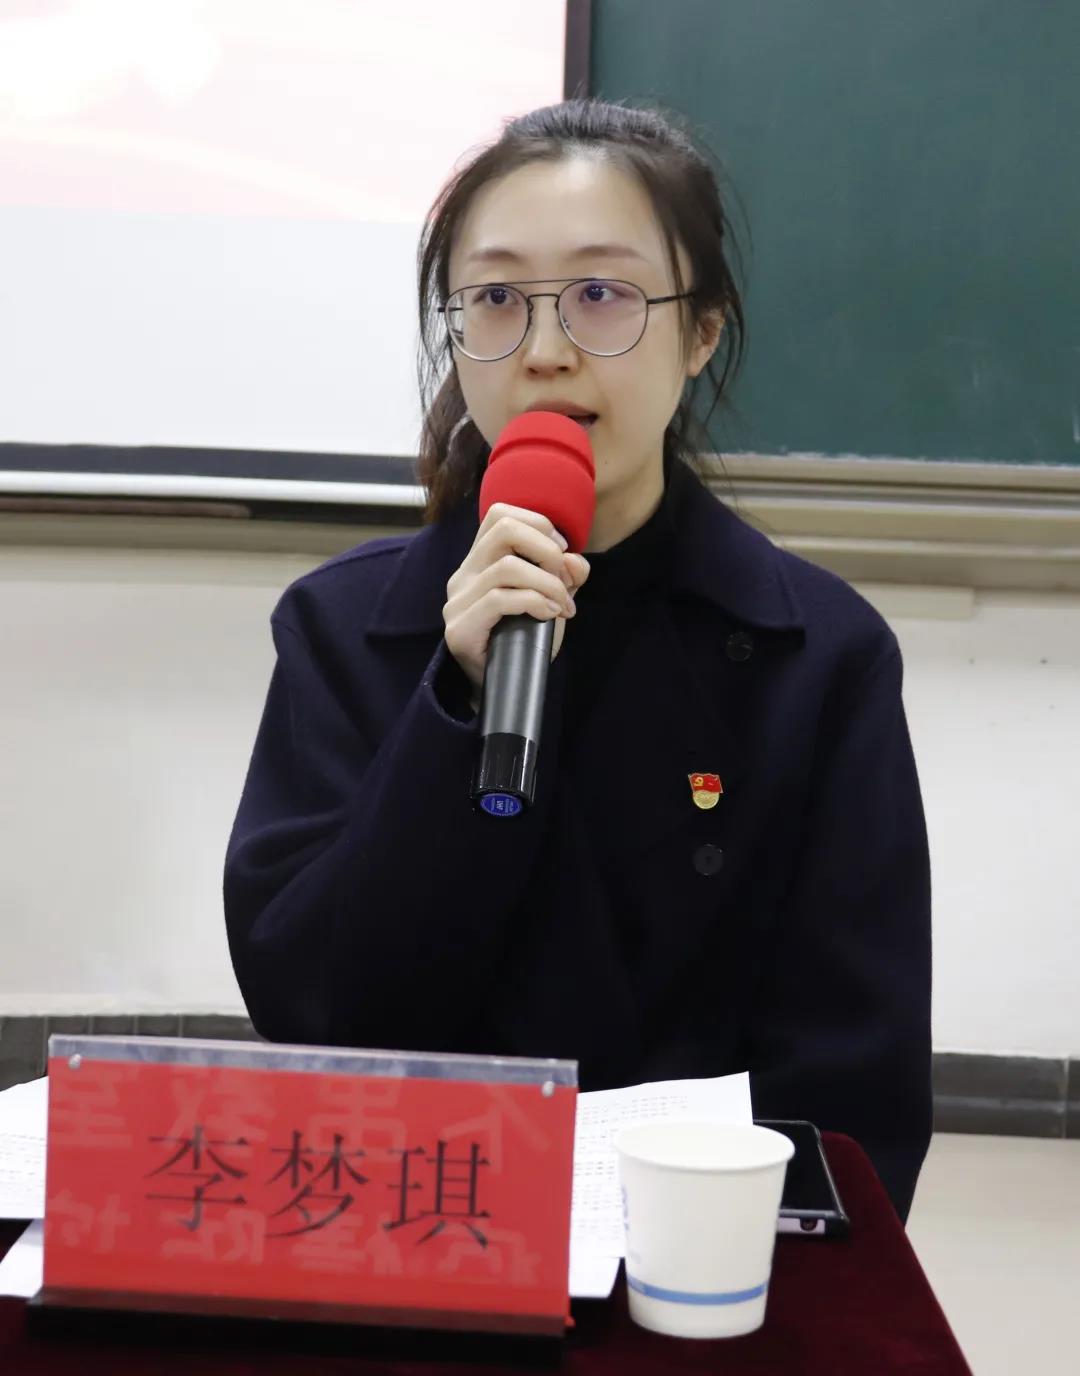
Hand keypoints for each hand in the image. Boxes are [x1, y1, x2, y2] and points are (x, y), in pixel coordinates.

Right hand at [443, 502, 590, 703]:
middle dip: (546, 549)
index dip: (538, 524)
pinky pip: (500, 600)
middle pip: (503, 529)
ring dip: (549, 585)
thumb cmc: (524, 641)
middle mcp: (463, 575)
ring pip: (507, 567)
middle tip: (564, 578)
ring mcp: (457, 602)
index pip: (500, 514)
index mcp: (479, 561)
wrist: (504, 689)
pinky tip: (549, 616)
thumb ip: (564, 575)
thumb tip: (574, 558)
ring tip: (563, 607)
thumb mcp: (551, 599)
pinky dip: (534, 602)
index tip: (561, 552)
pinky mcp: (459, 629)